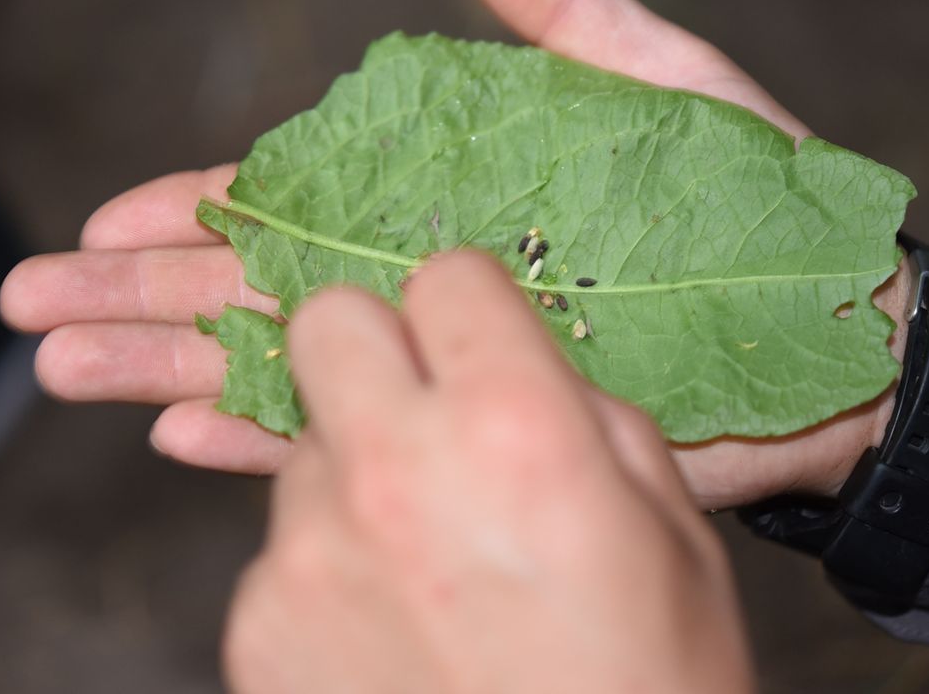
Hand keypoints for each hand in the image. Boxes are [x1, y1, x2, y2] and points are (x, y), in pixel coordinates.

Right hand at [0, 0, 909, 506]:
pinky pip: (364, 445)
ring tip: (65, 372)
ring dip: (172, 372)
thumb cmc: (753, 204)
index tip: (106, 222)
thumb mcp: (659, 84)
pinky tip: (187, 440)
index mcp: (447, 199)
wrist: (836, 336)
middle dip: (141, 299)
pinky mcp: (486, 435)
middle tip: (33, 311)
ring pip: (286, 370)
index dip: (193, 213)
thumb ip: (566, 16)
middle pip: (259, 291)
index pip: (295, 206)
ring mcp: (449, 366)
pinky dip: (273, 447)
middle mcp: (427, 284)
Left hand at [222, 251, 753, 693]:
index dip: (471, 305)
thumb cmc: (649, 689)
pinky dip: (330, 565)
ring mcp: (308, 554)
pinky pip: (284, 545)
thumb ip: (583, 419)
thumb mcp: (670, 534)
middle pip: (327, 322)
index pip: (445, 274)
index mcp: (517, 432)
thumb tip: (514, 366)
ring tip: (426, 557)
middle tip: (424, 411)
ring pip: (303, 443)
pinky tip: (393, 629)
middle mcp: (393, 474)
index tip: (479, 341)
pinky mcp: (258, 627)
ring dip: (355, 470)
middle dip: (376, 347)